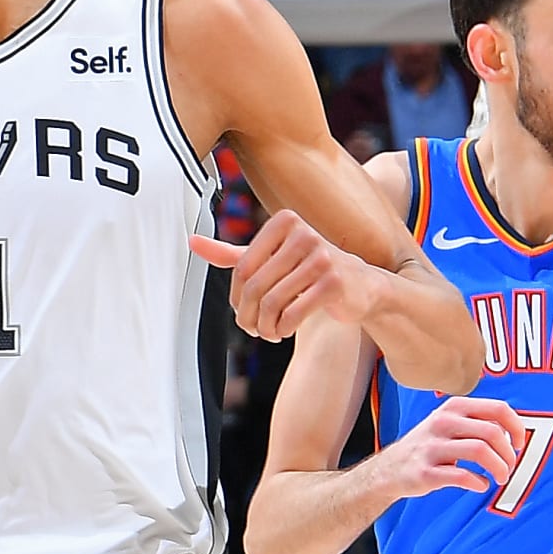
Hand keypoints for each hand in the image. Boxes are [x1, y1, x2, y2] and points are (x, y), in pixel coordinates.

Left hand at [195, 212, 394, 342]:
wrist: (360, 286)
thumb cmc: (309, 270)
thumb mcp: (270, 258)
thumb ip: (231, 254)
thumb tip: (192, 242)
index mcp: (284, 221)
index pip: (242, 266)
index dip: (237, 297)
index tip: (243, 311)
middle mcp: (303, 234)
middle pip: (255, 286)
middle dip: (249, 316)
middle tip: (253, 329)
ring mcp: (322, 257)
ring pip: (272, 303)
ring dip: (265, 327)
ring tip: (269, 332)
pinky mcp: (334, 283)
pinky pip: (293, 313)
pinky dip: (283, 328)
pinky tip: (285, 330)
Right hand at [382, 394, 523, 500]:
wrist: (389, 470)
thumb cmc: (429, 447)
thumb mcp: (449, 423)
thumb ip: (478, 423)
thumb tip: (513, 433)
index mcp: (454, 407)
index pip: (498, 408)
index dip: (516, 427)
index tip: (519, 444)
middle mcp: (443, 422)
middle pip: (492, 432)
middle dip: (508, 454)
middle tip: (509, 467)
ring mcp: (433, 447)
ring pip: (480, 451)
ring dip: (499, 468)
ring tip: (500, 477)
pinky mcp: (426, 472)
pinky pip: (462, 476)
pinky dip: (478, 483)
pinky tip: (480, 485)